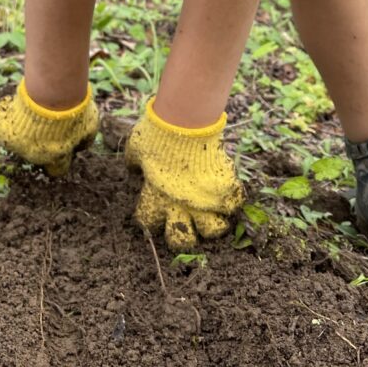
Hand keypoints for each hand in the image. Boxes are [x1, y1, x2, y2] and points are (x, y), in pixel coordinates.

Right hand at [0, 79, 98, 176]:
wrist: (51, 98)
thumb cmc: (73, 112)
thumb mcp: (89, 126)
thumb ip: (85, 139)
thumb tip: (81, 146)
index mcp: (56, 158)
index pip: (57, 169)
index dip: (60, 158)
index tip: (61, 146)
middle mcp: (35, 156)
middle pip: (36, 154)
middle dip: (41, 141)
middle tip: (45, 123)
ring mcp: (17, 145)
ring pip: (16, 142)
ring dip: (21, 130)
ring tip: (28, 112)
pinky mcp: (4, 131)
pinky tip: (7, 108)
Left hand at [125, 97, 244, 251]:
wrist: (184, 124)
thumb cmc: (157, 134)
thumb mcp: (137, 146)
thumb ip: (134, 160)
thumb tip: (133, 167)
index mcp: (155, 197)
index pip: (148, 224)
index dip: (149, 221)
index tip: (154, 212)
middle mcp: (179, 206)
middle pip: (183, 242)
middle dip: (185, 237)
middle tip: (188, 225)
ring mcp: (204, 200)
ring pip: (213, 230)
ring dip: (213, 224)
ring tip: (213, 215)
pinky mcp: (223, 189)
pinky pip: (234, 204)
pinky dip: (232, 200)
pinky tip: (227, 194)